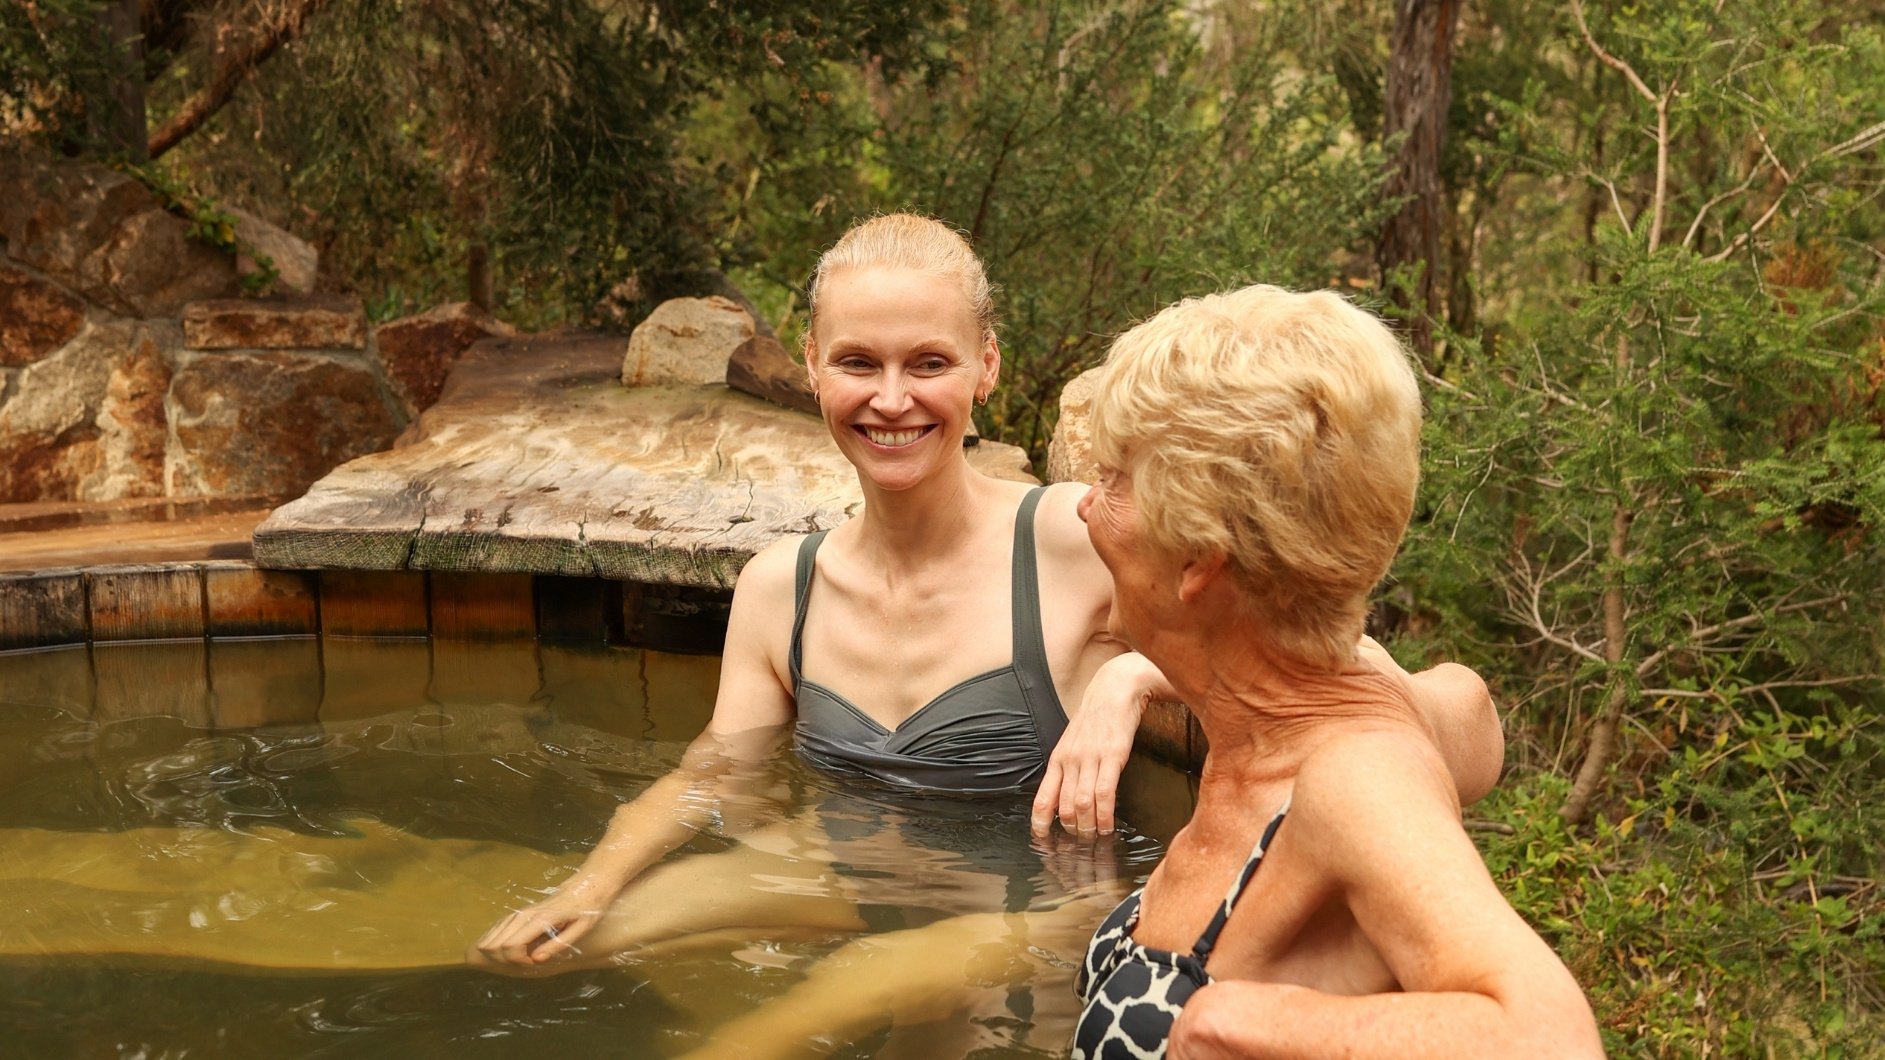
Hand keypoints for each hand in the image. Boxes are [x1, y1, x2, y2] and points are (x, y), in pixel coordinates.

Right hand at [469, 882, 608, 972]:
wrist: (588, 885)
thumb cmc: (588, 908)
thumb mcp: (580, 929)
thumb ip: (557, 944)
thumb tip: (535, 959)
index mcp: (540, 920)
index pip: (511, 945)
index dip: (516, 960)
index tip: (532, 964)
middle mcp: (525, 915)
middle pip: (496, 942)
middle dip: (503, 959)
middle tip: (525, 964)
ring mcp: (521, 912)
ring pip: (494, 934)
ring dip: (499, 952)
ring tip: (519, 960)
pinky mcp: (521, 912)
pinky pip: (499, 927)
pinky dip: (497, 942)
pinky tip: (504, 952)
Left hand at [1031, 653, 1161, 837]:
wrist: (1115, 689)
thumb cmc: (1096, 718)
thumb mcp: (1074, 742)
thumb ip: (1070, 768)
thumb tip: (1067, 798)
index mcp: (1058, 759)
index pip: (1043, 798)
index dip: (1040, 823)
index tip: (1043, 839)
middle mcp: (1070, 760)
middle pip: (1065, 807)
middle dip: (1072, 831)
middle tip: (1081, 844)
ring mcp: (1090, 758)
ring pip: (1083, 803)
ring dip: (1089, 827)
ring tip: (1096, 838)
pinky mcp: (1113, 755)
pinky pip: (1105, 792)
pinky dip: (1105, 814)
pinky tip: (1108, 825)